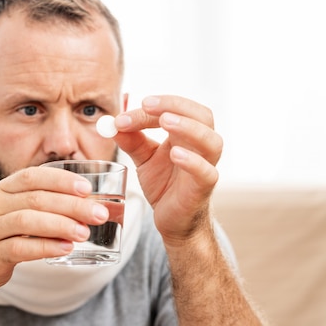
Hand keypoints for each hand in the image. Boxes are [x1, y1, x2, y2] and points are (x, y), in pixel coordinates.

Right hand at [0, 167, 108, 295]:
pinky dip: (45, 247)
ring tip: (84, 232)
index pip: (34, 176)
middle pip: (37, 199)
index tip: (87, 189)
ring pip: (28, 221)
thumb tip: (90, 204)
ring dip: (60, 225)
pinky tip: (65, 248)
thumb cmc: (4, 231)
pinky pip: (20, 247)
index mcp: (6, 188)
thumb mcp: (18, 209)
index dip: (62, 180)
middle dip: (72, 205)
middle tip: (98, 214)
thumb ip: (47, 203)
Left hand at [113, 95, 221, 243]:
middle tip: (148, 105)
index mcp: (186, 134)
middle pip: (202, 116)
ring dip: (189, 127)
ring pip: (211, 141)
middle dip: (176, 105)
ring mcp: (205, 166)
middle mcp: (200, 146)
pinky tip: (175, 154)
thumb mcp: (143, 158)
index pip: (176, 110)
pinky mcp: (203, 188)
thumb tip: (114, 123)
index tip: (125, 112)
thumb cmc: (164, 185)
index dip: (153, 107)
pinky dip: (193, 161)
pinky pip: (206, 172)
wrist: (173, 220)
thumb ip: (131, 140)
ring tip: (165, 121)